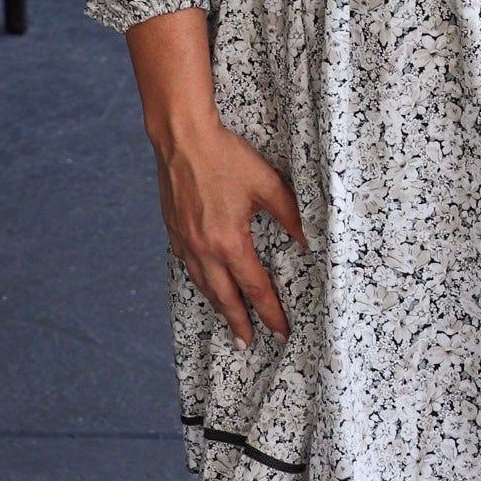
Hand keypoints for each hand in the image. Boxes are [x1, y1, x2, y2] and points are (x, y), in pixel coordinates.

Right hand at [154, 119, 305, 350]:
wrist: (181, 137)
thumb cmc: (224, 156)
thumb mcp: (266, 183)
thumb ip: (289, 214)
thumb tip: (307, 238)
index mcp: (229, 242)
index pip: (255, 288)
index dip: (270, 312)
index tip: (281, 332)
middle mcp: (203, 249)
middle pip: (224, 297)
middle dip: (239, 323)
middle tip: (248, 344)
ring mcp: (184, 241)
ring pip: (202, 285)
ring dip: (217, 305)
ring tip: (229, 320)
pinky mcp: (173, 229)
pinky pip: (187, 265)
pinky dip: (199, 280)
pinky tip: (205, 281)